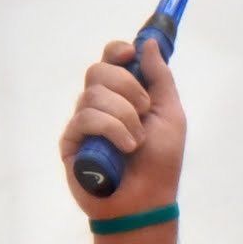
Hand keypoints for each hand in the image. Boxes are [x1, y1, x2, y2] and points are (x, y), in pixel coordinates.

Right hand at [59, 38, 187, 215]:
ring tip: (137, 142)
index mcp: (124, 95)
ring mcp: (83, 122)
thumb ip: (161, 79)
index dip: (117, 52)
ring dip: (125, 116)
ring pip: (94, 94)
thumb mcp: (171, 116)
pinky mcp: (71, 140)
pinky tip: (125, 148)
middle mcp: (100, 104)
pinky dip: (112, 130)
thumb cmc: (161, 162)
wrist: (147, 200)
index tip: (129, 56)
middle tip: (145, 111)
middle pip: (99, 70)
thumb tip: (148, 43)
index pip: (110, 60)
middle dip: (128, 87)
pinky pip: (86, 118)